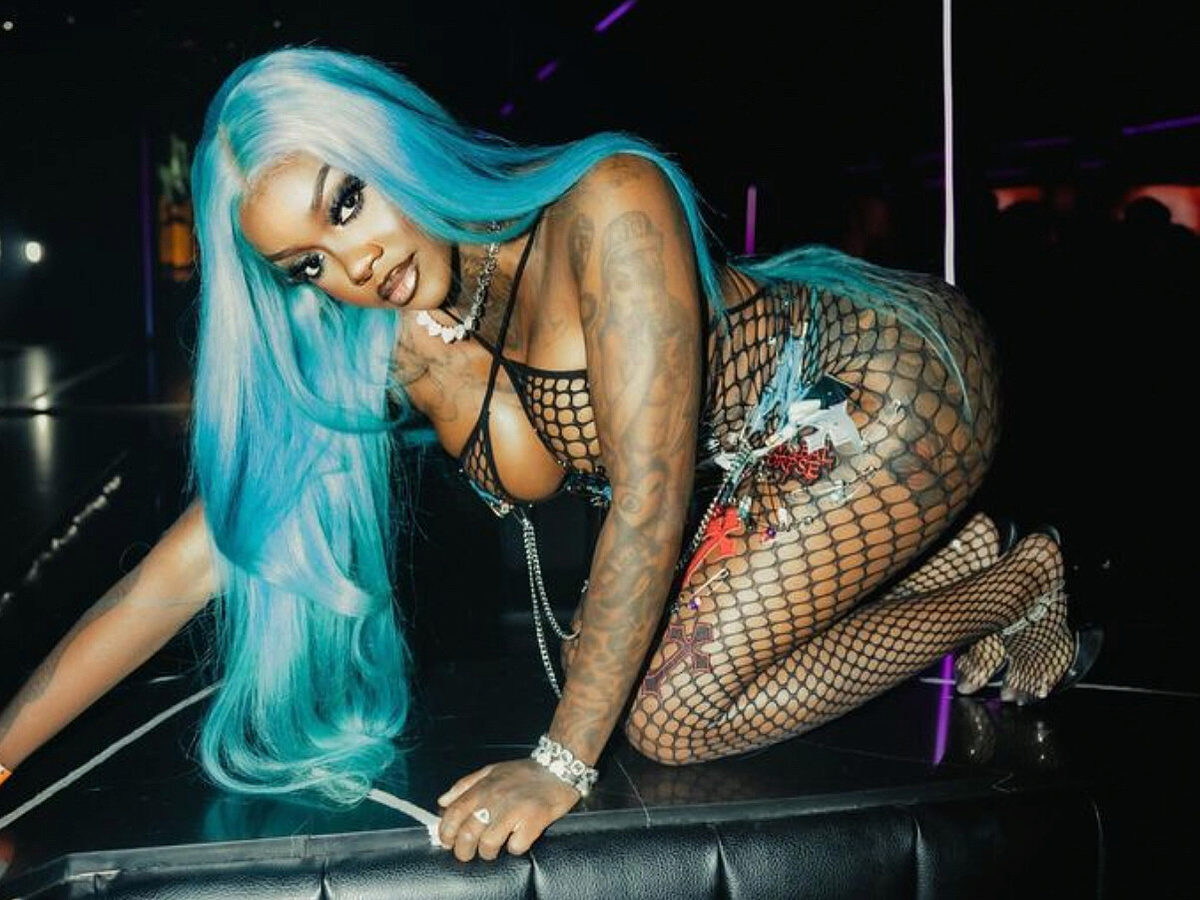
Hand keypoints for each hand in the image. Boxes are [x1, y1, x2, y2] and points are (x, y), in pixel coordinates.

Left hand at [436, 758, 581, 860]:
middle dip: (463, 850)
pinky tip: (517, 840)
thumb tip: (442, 801)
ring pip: (488, 844)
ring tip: (492, 849)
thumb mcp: (491, 771)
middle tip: (467, 854)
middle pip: (468, 834)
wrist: (558, 767)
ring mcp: (515, 809)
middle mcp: (496, 798)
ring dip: (488, 852)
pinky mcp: (534, 820)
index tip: (447, 842)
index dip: (446, 832)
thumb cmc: (524, 772)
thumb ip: (465, 785)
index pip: (454, 814)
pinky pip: (516, 846)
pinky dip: (515, 848)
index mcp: (483, 787)